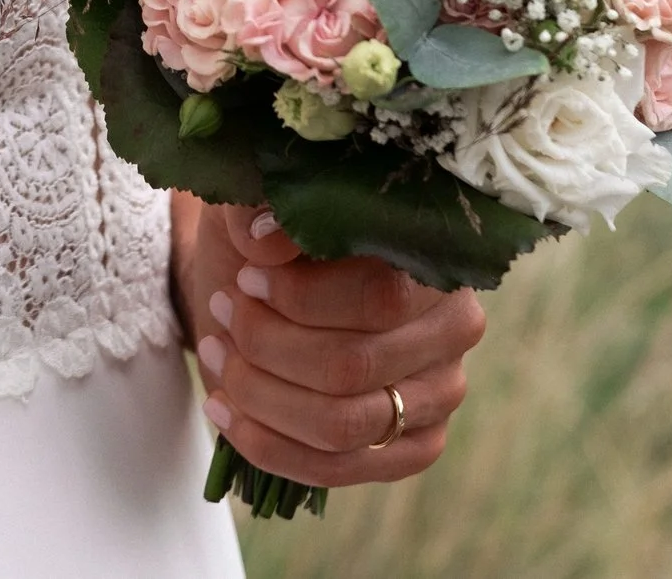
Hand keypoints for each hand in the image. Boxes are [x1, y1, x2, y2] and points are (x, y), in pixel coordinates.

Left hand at [173, 197, 488, 487]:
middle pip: (353, 366)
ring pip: (342, 426)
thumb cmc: (273, 234)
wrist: (269, 279)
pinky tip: (224, 409)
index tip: (244, 277)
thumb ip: (261, 207)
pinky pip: (338, 469)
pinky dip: (267, 445)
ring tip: (216, 356)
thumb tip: (266, 239)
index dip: (300, 296)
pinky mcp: (417, 446)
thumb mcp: (258, 200)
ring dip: (260, 397)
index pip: (378, 297)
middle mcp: (455, 327)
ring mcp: (441, 393)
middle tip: (221, 313)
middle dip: (267, 346)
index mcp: (434, 255)